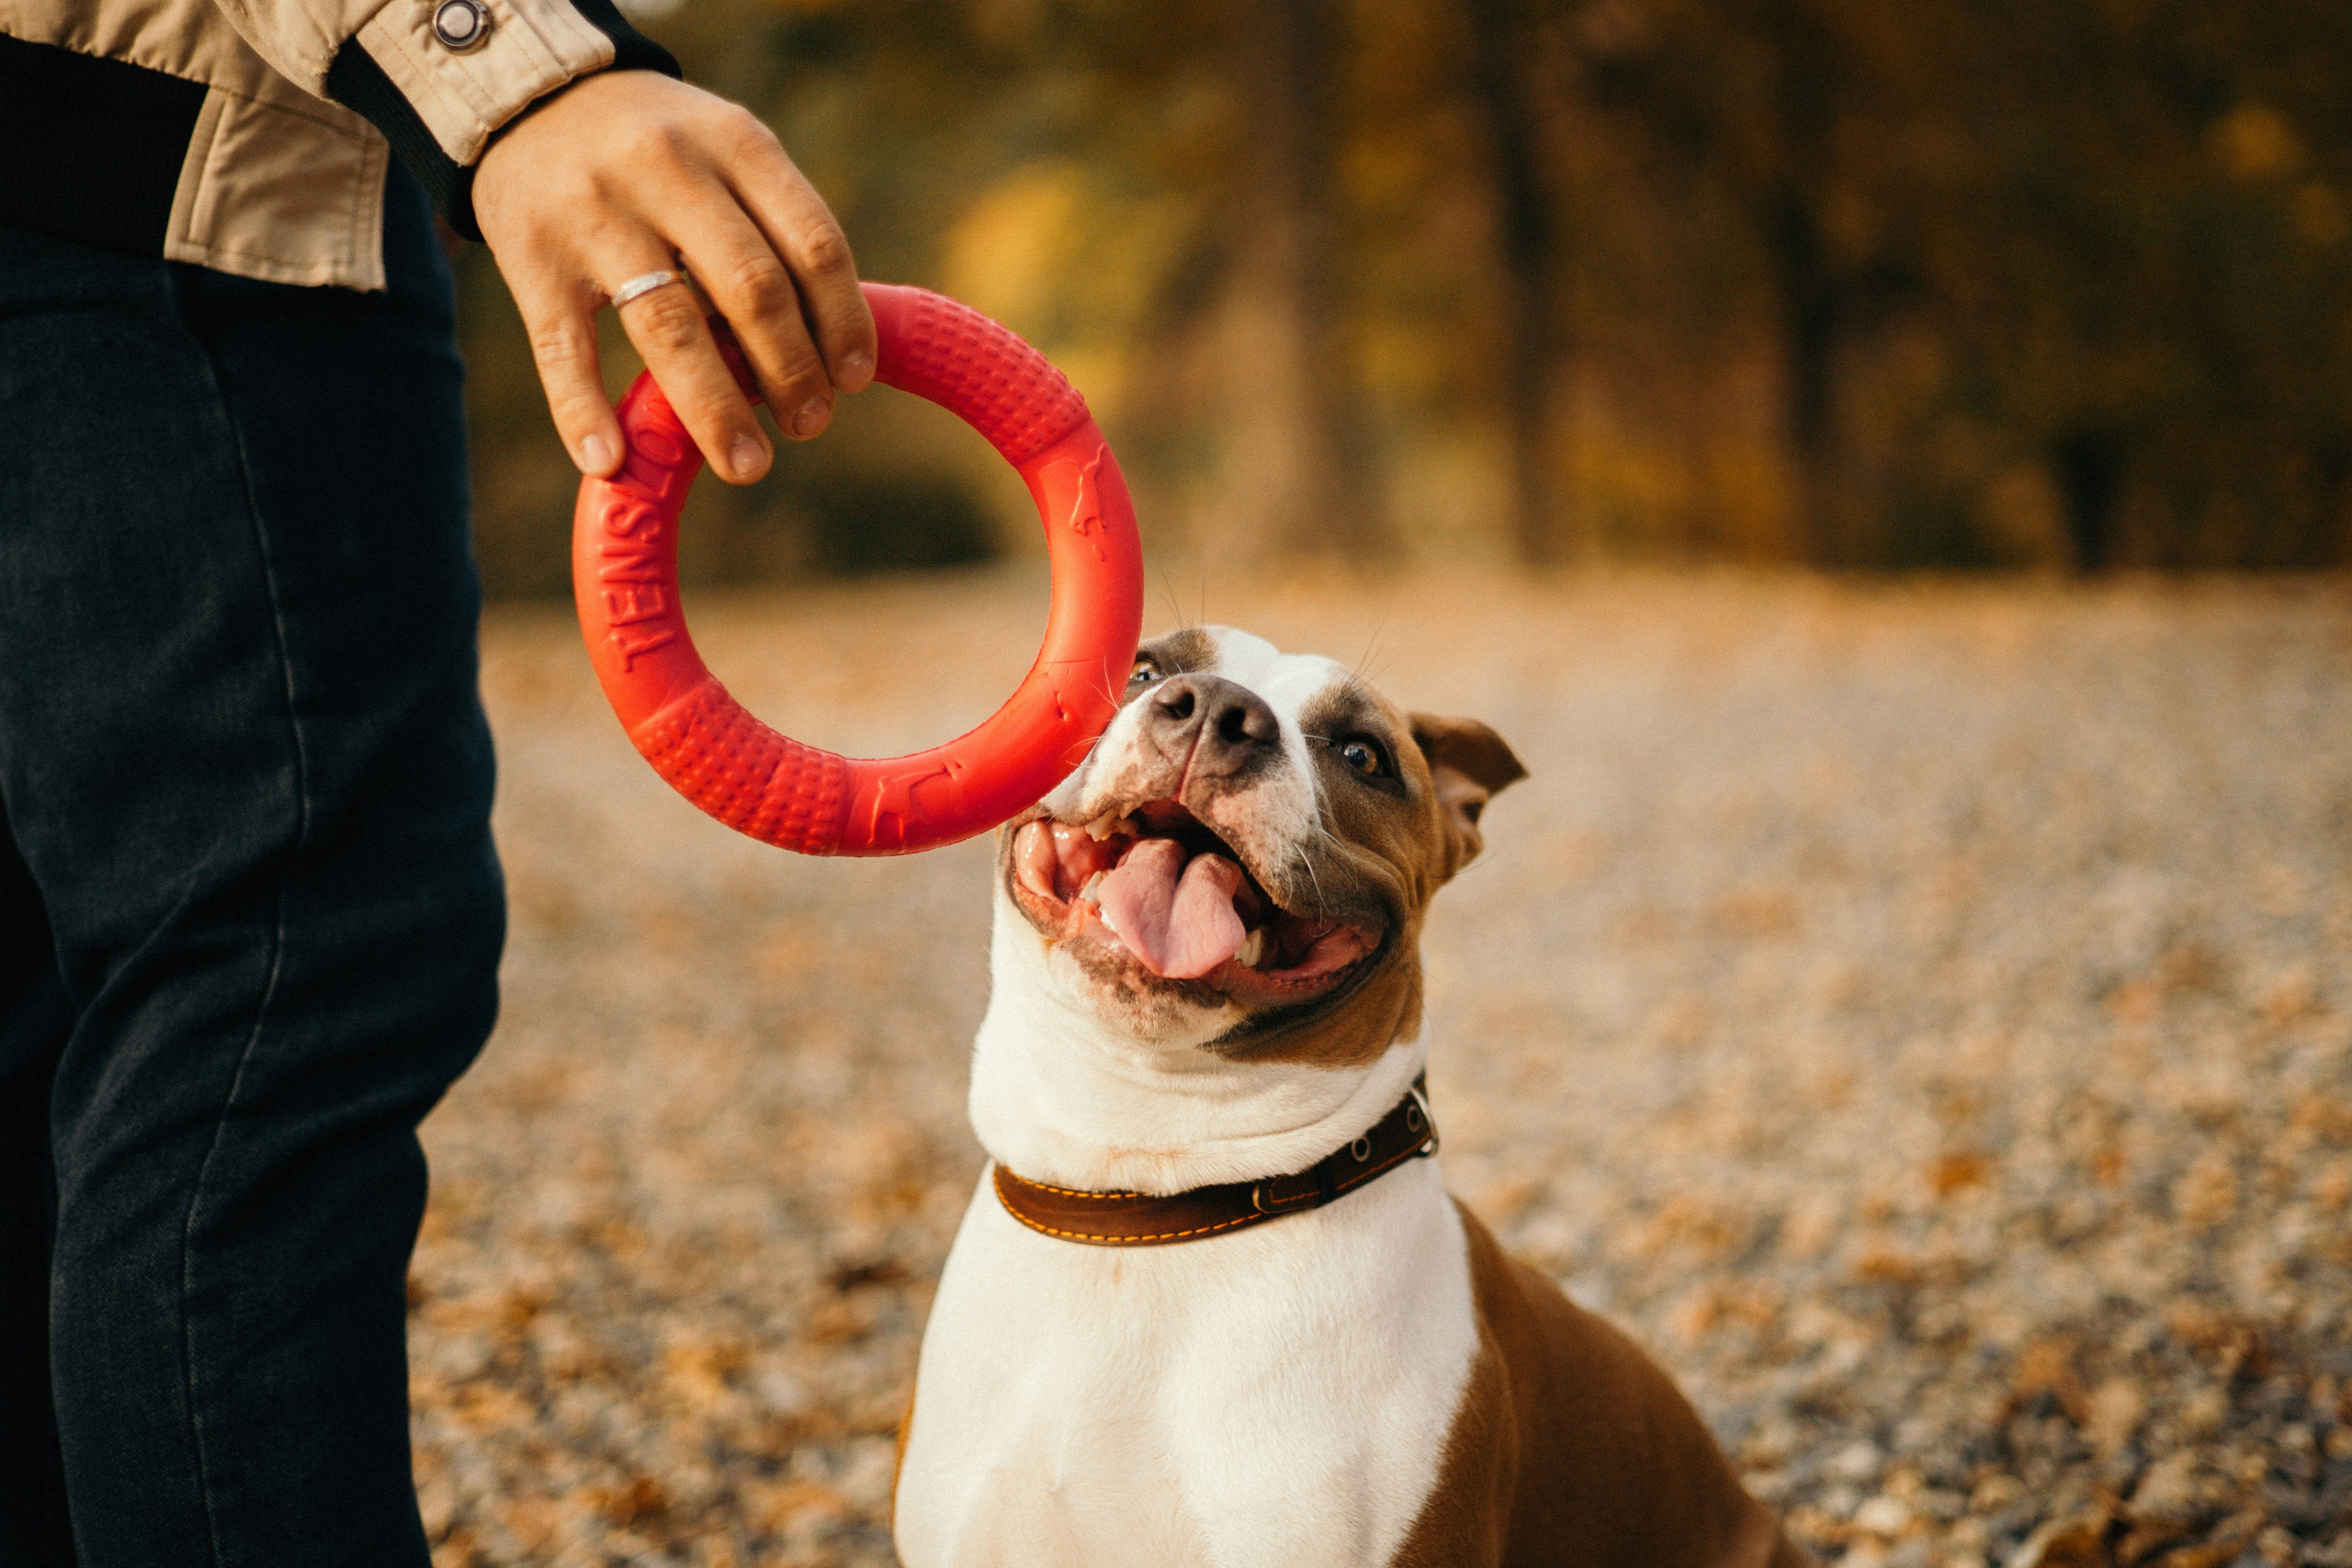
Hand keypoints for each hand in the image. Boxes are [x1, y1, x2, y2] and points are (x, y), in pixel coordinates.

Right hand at [472, 70, 874, 483]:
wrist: (527, 93)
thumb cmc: (658, 145)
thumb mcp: (727, 149)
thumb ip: (775, 229)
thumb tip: (831, 350)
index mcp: (735, 143)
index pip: (813, 243)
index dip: (844, 320)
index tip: (855, 379)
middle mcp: (667, 171)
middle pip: (751, 288)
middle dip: (791, 371)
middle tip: (810, 425)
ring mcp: (594, 214)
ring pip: (668, 326)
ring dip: (715, 409)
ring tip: (749, 466)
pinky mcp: (531, 256)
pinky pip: (564, 347)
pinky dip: (583, 411)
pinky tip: (610, 461)